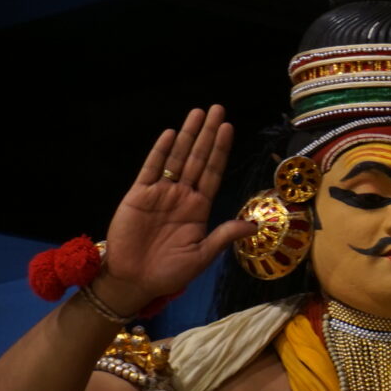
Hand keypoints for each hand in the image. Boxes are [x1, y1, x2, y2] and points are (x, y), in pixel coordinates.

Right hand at [95, 106, 250, 313]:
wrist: (135, 281)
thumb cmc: (170, 272)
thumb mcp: (202, 255)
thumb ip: (224, 235)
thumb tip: (255, 224)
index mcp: (199, 208)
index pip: (213, 172)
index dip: (221, 150)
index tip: (229, 128)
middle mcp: (182, 195)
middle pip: (198, 158)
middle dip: (208, 134)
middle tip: (217, 109)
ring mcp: (160, 193)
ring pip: (177, 158)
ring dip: (187, 135)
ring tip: (197, 113)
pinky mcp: (139, 195)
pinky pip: (151, 169)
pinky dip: (160, 152)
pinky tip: (171, 134)